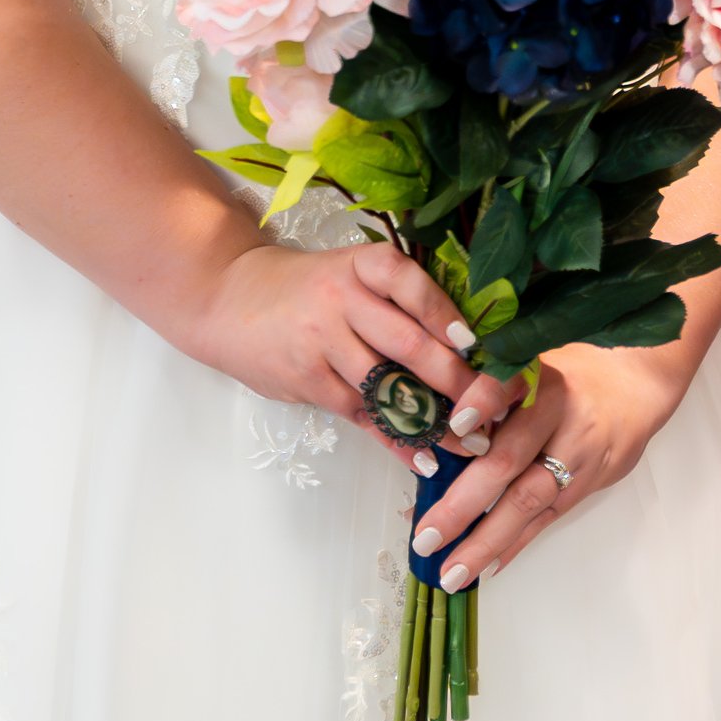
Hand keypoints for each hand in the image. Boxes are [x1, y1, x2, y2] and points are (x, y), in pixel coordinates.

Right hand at [183, 240, 521, 471]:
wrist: (229, 299)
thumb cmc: (307, 288)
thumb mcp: (348, 273)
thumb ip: (395, 298)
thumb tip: (466, 342)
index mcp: (362, 264)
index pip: (410, 283)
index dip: (445, 312)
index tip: (476, 343)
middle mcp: (342, 299)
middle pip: (406, 342)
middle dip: (454, 379)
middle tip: (492, 406)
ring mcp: (322, 341)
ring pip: (385, 386)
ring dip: (432, 420)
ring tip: (470, 443)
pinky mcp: (307, 380)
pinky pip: (360, 415)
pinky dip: (395, 440)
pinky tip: (423, 456)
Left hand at [400, 345, 684, 586]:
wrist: (636, 382)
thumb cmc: (567, 370)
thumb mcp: (533, 362)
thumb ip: (490, 392)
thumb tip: (430, 434)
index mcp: (536, 373)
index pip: (508, 383)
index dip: (483, 400)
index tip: (455, 425)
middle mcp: (557, 411)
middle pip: (509, 458)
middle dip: (464, 503)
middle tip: (426, 537)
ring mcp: (577, 451)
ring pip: (528, 499)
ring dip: (488, 540)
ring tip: (452, 573)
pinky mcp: (590, 480)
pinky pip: (548, 516)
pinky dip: (517, 542)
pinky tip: (489, 565)